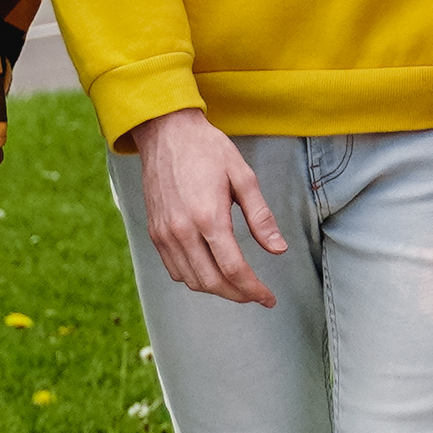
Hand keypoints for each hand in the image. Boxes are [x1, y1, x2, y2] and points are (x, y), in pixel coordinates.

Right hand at [125, 107, 282, 306]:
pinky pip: (173, 268)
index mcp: (208, 218)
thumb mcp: (244, 178)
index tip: (269, 299)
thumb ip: (261, 218)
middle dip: (237, 295)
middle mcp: (181, 231)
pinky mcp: (154, 232)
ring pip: (190, 280)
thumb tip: (278, 250)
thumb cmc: (209, 151)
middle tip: (258, 296)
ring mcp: (163, 234)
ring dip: (216, 289)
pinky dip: (194, 278)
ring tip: (239, 287)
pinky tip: (212, 272)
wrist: (166, 133)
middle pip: (211, 281)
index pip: (233, 269)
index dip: (254, 289)